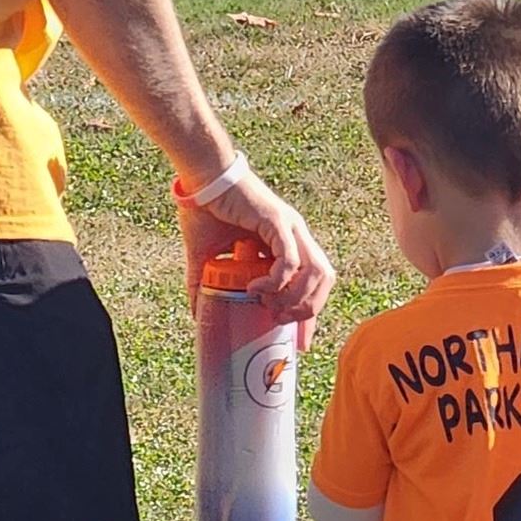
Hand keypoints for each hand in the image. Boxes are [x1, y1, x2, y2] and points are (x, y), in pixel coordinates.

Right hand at [177, 164, 333, 342]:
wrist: (200, 178)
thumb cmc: (205, 210)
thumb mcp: (205, 257)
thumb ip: (202, 284)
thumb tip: (195, 314)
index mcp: (287, 241)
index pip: (314, 281)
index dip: (311, 313)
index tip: (300, 342)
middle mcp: (296, 234)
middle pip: (325, 278)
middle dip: (309, 308)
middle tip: (279, 320)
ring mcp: (290, 227)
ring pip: (316, 271)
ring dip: (297, 297)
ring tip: (269, 305)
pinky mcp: (276, 222)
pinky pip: (290, 260)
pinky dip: (277, 281)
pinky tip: (255, 288)